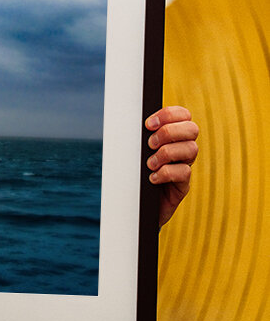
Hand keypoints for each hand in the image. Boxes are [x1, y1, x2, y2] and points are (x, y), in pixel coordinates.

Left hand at [145, 105, 198, 226]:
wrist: (136, 206)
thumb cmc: (135, 174)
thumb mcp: (136, 152)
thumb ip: (140, 136)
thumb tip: (128, 120)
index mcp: (173, 136)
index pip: (183, 115)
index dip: (169, 114)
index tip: (148, 124)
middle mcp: (183, 149)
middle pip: (192, 129)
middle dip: (168, 132)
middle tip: (150, 144)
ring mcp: (185, 166)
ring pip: (191, 149)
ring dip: (166, 153)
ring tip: (149, 164)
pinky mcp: (183, 185)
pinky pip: (184, 172)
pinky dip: (165, 173)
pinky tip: (152, 178)